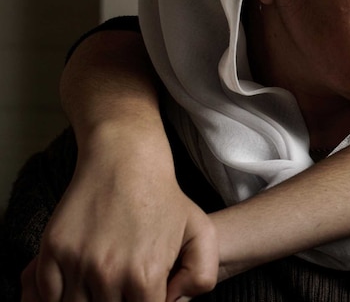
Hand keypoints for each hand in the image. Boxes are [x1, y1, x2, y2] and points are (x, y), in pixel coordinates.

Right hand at [22, 129, 217, 301]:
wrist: (125, 160)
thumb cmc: (165, 198)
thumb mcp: (201, 233)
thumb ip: (201, 276)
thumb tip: (171, 301)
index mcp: (145, 275)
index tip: (141, 294)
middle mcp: (109, 273)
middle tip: (121, 287)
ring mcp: (78, 262)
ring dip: (88, 300)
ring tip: (102, 285)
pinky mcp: (53, 250)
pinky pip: (48, 294)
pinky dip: (58, 295)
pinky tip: (77, 282)